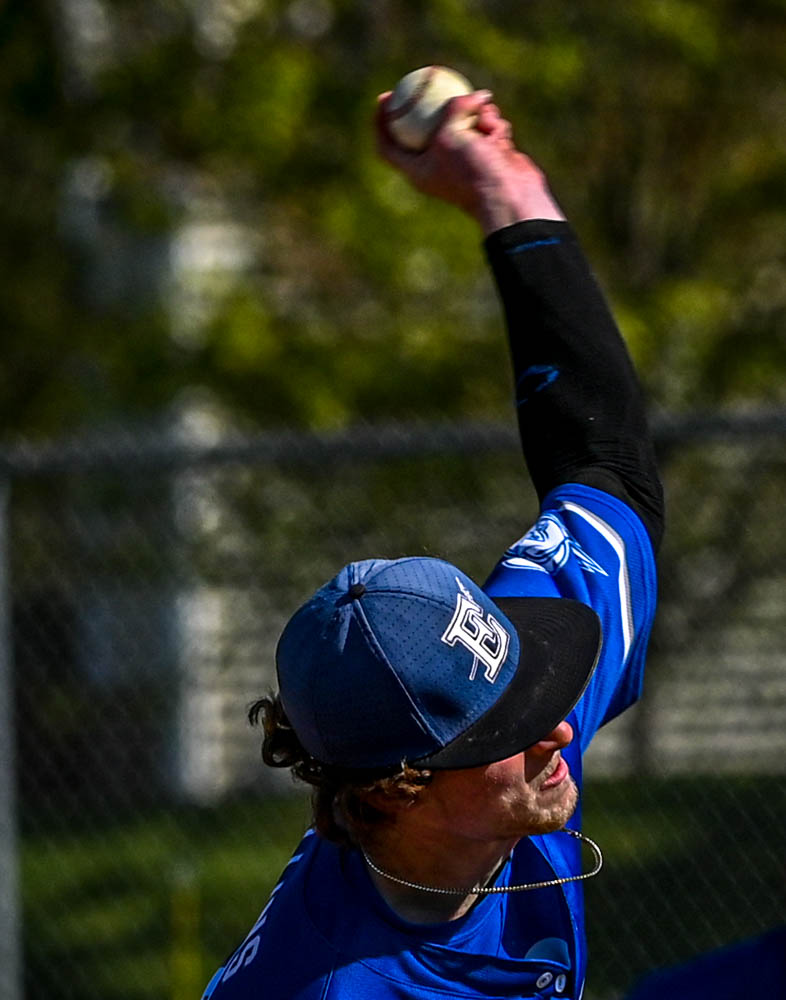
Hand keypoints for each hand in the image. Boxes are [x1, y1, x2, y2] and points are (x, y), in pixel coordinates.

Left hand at [375, 91, 565, 234]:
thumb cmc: (472, 172)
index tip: (385, 98)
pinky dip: (493, 125)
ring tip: (485, 116)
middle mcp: (438, 166)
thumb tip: (474, 97)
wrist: (508, 197)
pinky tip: (499, 132)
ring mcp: (464, 160)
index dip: (381, 123)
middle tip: (425, 80)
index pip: (388, 147)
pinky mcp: (487, 155)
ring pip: (463, 121)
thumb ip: (453, 108)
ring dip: (475, 112)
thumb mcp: (450, 134)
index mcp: (418, 170)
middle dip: (431, 105)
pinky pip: (486, 128)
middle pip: (425, 129)